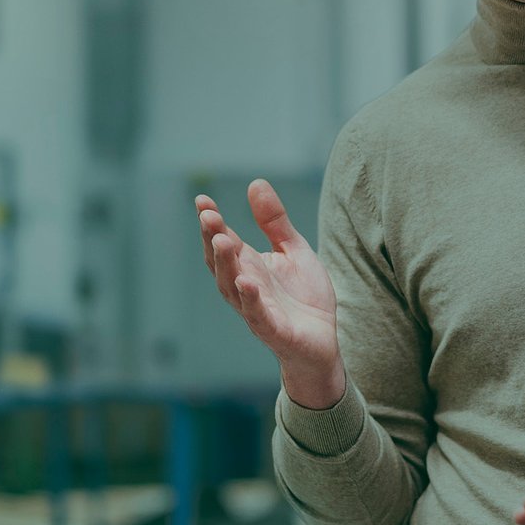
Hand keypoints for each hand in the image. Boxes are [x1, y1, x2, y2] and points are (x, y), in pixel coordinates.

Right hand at [195, 180, 346, 409]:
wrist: (323, 341)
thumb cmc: (304, 297)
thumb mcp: (293, 250)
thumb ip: (275, 221)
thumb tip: (255, 182)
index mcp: (248, 265)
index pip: (223, 240)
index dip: (212, 222)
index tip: (202, 200)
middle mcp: (245, 285)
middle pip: (221, 262)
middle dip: (212, 239)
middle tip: (208, 216)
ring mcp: (256, 308)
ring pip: (232, 287)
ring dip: (225, 265)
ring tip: (222, 240)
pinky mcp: (273, 329)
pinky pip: (257, 314)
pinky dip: (250, 299)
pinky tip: (247, 282)